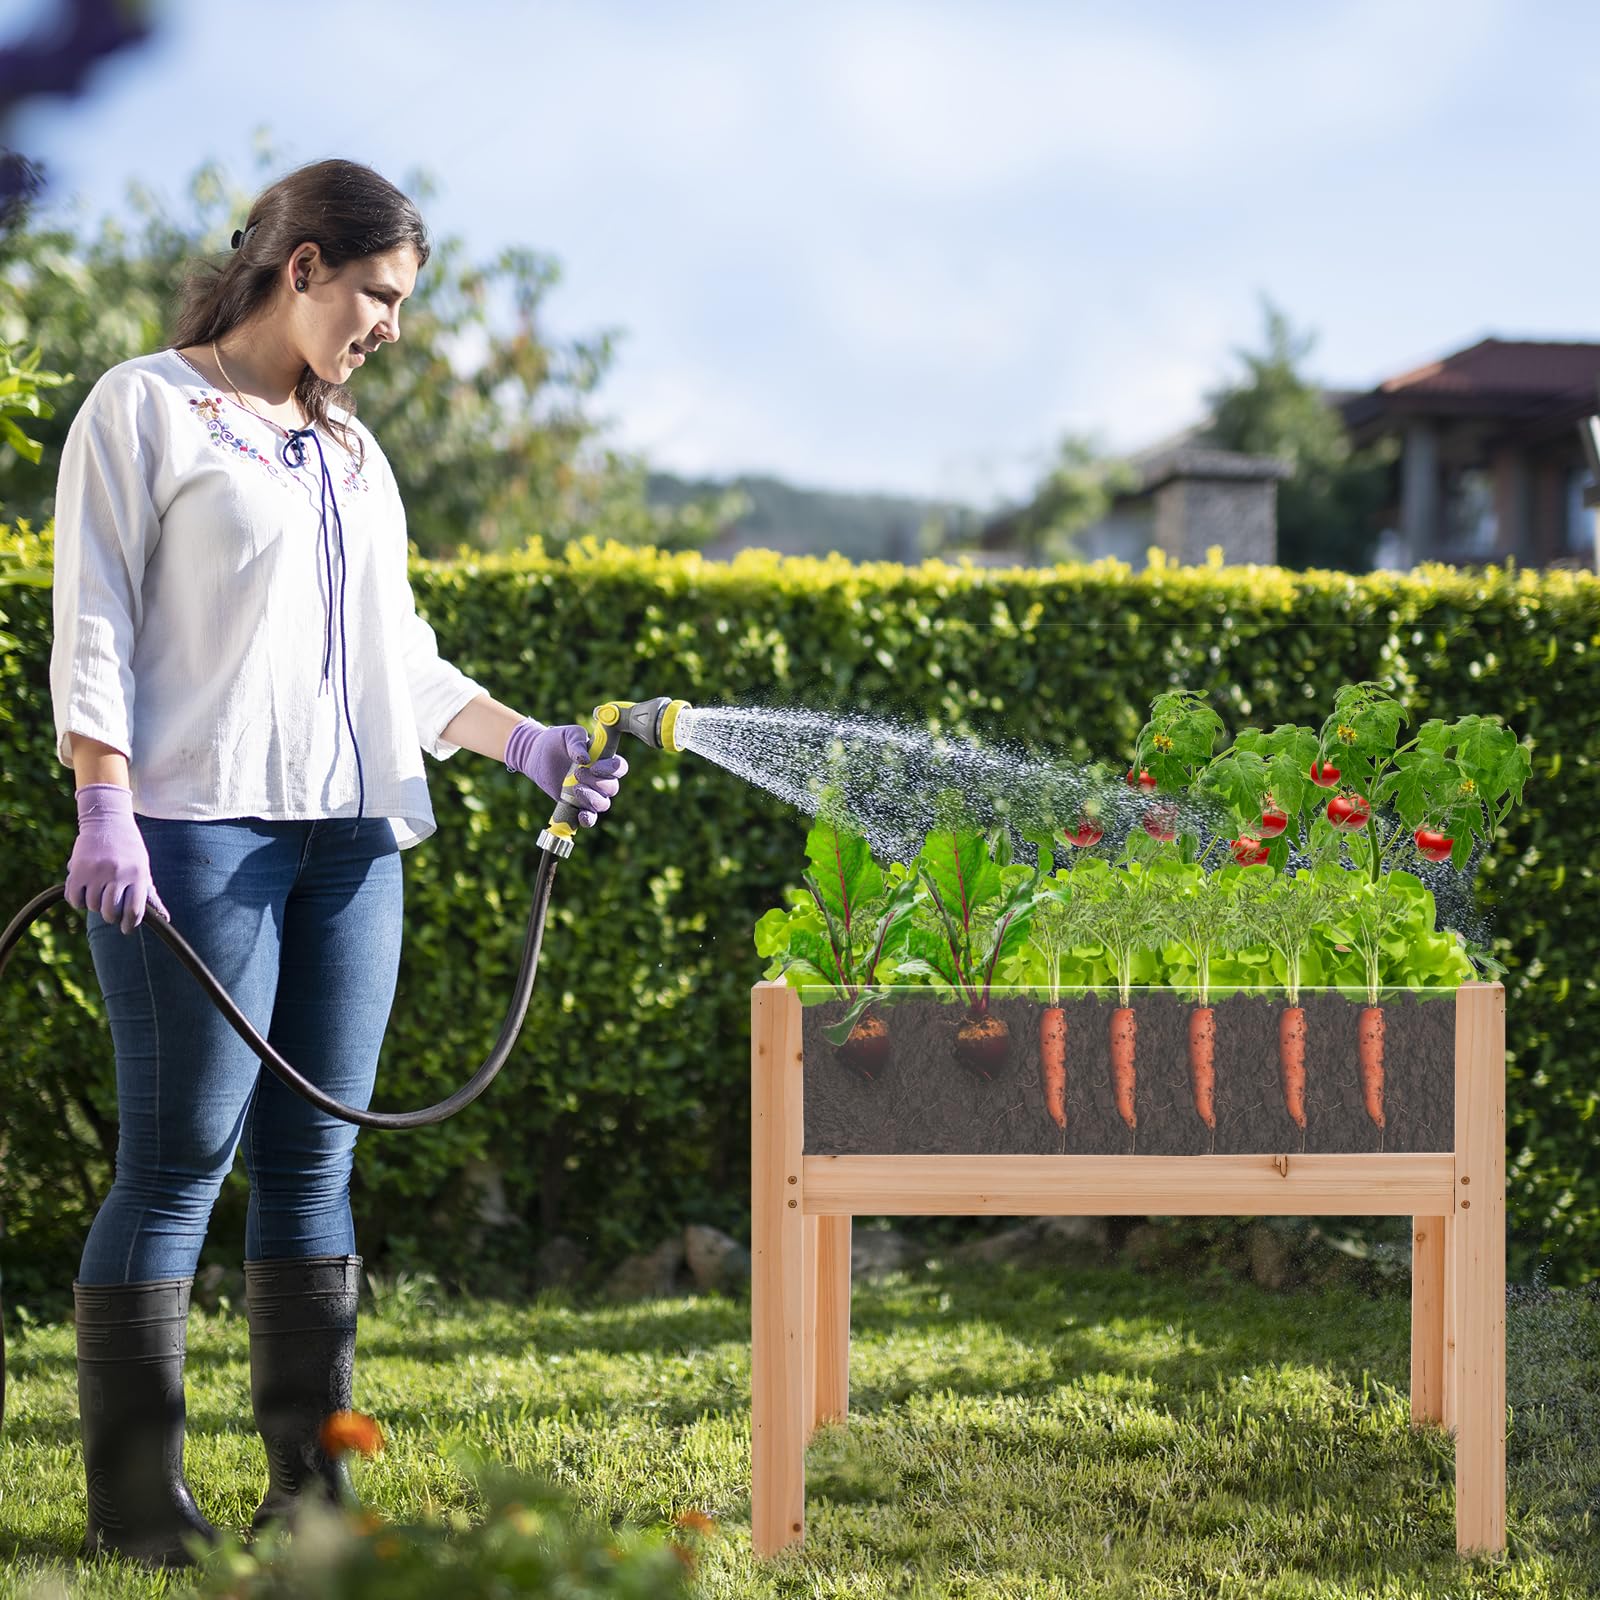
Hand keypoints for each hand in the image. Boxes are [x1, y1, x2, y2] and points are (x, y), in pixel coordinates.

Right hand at [65, 784, 168, 933]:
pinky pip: (74, 898)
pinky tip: (83, 893)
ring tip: (98, 895)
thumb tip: (165, 918)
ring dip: (94, 905)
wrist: (107, 820)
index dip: (129, 924)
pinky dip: (77, 901)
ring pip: (92, 906)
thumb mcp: (143, 868)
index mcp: (138, 875)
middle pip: (110, 912)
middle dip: (111, 917)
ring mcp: (96, 871)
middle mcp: (118, 874)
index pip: (134, 910)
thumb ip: (149, 893)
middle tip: (110, 913)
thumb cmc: (129, 848)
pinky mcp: (78, 869)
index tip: (126, 929)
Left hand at [505, 721, 627, 826]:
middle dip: (596, 783)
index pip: (619, 768)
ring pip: (603, 804)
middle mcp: (600, 778)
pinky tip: (581, 815)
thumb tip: (585, 759)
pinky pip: (590, 817)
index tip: (594, 767)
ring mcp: (590, 793)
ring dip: (592, 799)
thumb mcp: (568, 735)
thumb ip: (577, 742)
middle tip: (577, 774)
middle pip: (612, 787)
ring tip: (575, 789)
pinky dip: (588, 819)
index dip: (611, 770)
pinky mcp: (577, 805)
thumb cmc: (556, 741)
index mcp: (604, 760)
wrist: (537, 755)